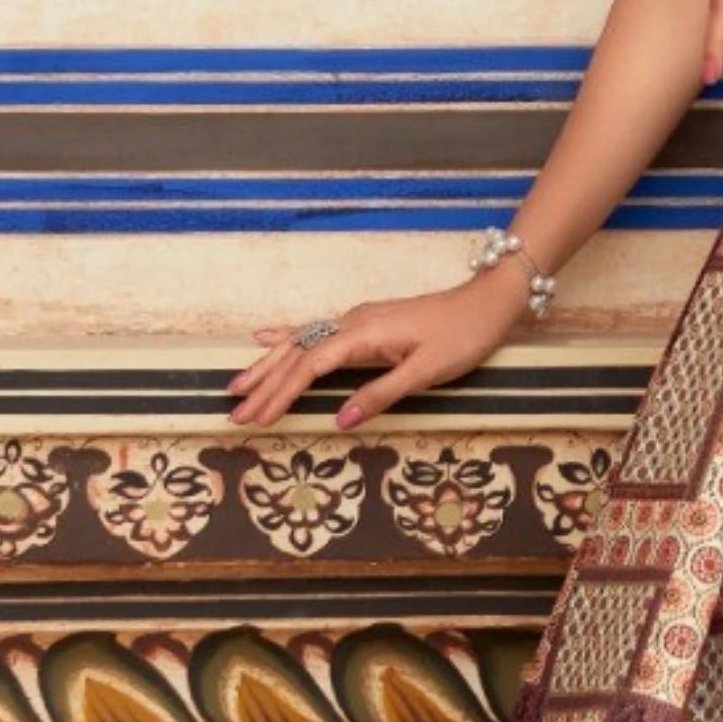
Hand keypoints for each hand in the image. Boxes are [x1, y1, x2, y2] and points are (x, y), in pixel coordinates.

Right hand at [226, 261, 532, 431]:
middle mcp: (353, 322)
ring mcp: (357, 320)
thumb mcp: (427, 372)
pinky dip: (287, 336)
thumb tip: (339, 419)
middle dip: (264, 384)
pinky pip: (316, 330)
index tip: (255, 418)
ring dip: (269, 365)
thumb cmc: (462, 337)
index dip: (279, 394)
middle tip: (234, 412)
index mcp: (364, 334)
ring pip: (302, 342)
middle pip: (298, 354)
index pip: (310, 368)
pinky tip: (265, 337)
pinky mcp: (366, 322)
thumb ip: (381, 394)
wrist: (488, 302)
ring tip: (237, 384)